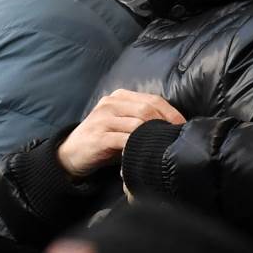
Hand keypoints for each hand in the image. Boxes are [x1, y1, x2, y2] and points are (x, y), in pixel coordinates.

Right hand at [56, 90, 184, 178]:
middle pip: (147, 109)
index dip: (172, 113)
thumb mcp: (121, 124)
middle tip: (175, 139)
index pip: (153, 99)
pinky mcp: (98, 137)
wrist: (70, 154)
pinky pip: (124, 140)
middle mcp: (110, 104)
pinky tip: (144, 155)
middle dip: (165, 124)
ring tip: (162, 147)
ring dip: (153, 136)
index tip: (182, 128)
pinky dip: (137, 147)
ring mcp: (102, 119)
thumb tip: (173, 128)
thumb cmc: (102, 140)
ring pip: (138, 123)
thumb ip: (141, 120)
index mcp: (118, 97)